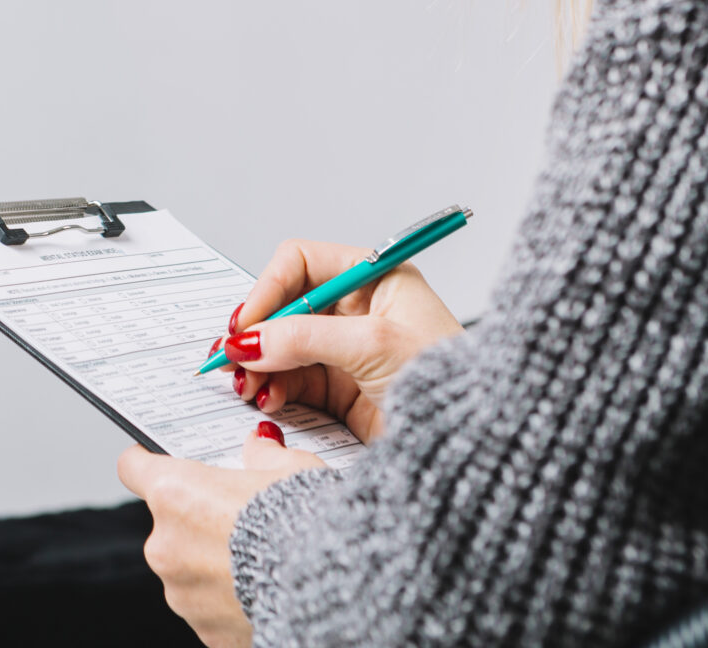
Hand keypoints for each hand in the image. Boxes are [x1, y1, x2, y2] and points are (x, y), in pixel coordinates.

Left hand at [119, 427, 329, 647]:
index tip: (158, 462)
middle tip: (242, 515)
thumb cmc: (308, 522)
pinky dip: (228, 598)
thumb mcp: (292, 468)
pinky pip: (208, 605)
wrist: (331, 588)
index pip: (133, 467)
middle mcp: (165, 544)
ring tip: (261, 556)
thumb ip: (264, 454)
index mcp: (175, 493)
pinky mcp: (203, 630)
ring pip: (187, 567)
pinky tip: (263, 587)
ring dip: (213, 561)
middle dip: (198, 518)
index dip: (147, 462)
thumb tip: (258, 447)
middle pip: (168, 522)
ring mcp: (180, 593)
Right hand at [229, 240, 462, 442]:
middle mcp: (359, 310)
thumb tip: (248, 340)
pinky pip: (292, 382)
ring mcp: (349, 351)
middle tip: (231, 359)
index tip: (243, 325)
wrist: (476, 442)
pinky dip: (273, 390)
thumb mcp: (373, 345)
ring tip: (247, 387)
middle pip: (285, 308)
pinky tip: (267, 401)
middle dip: (257, 334)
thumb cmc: (451, 382)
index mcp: (374, 278)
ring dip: (259, 366)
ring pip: (282, 348)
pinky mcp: (343, 391)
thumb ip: (304, 338)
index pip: (300, 264)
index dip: (267, 291)